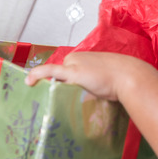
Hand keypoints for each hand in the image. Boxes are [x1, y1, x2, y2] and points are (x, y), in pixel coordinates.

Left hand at [25, 52, 152, 100]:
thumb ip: (92, 84)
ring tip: (63, 99)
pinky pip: (50, 71)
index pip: (66, 70)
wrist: (129, 76)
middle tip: (68, 101)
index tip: (59, 92)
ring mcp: (73, 64)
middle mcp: (75, 57)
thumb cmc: (121, 79)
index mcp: (83, 57)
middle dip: (60, 86)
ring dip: (54, 87)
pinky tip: (28, 82)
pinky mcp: (72, 72)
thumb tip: (89, 96)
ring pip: (56, 76)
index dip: (62, 82)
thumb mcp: (103, 80)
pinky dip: (38, 75)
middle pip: (59, 74)